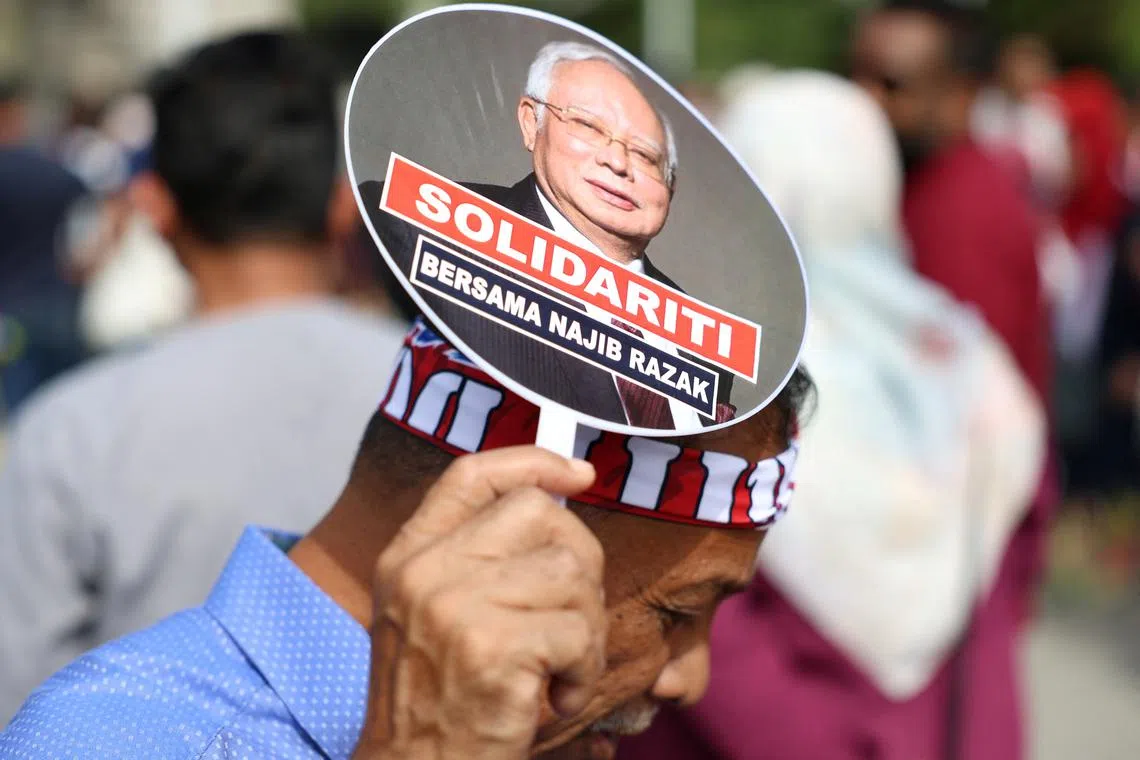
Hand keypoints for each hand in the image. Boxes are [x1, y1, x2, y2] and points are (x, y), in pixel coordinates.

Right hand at [352, 447, 604, 759]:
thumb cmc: (438, 701)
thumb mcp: (433, 614)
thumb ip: (477, 556)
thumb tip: (556, 494)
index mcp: (407, 556)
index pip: (470, 474)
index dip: (532, 462)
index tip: (579, 475)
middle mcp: (424, 571)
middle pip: (537, 513)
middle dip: (580, 561)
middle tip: (573, 620)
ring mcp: (455, 607)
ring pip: (570, 573)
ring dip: (587, 629)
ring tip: (562, 669)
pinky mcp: (492, 649)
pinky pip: (578, 632)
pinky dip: (584, 671)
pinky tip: (558, 699)